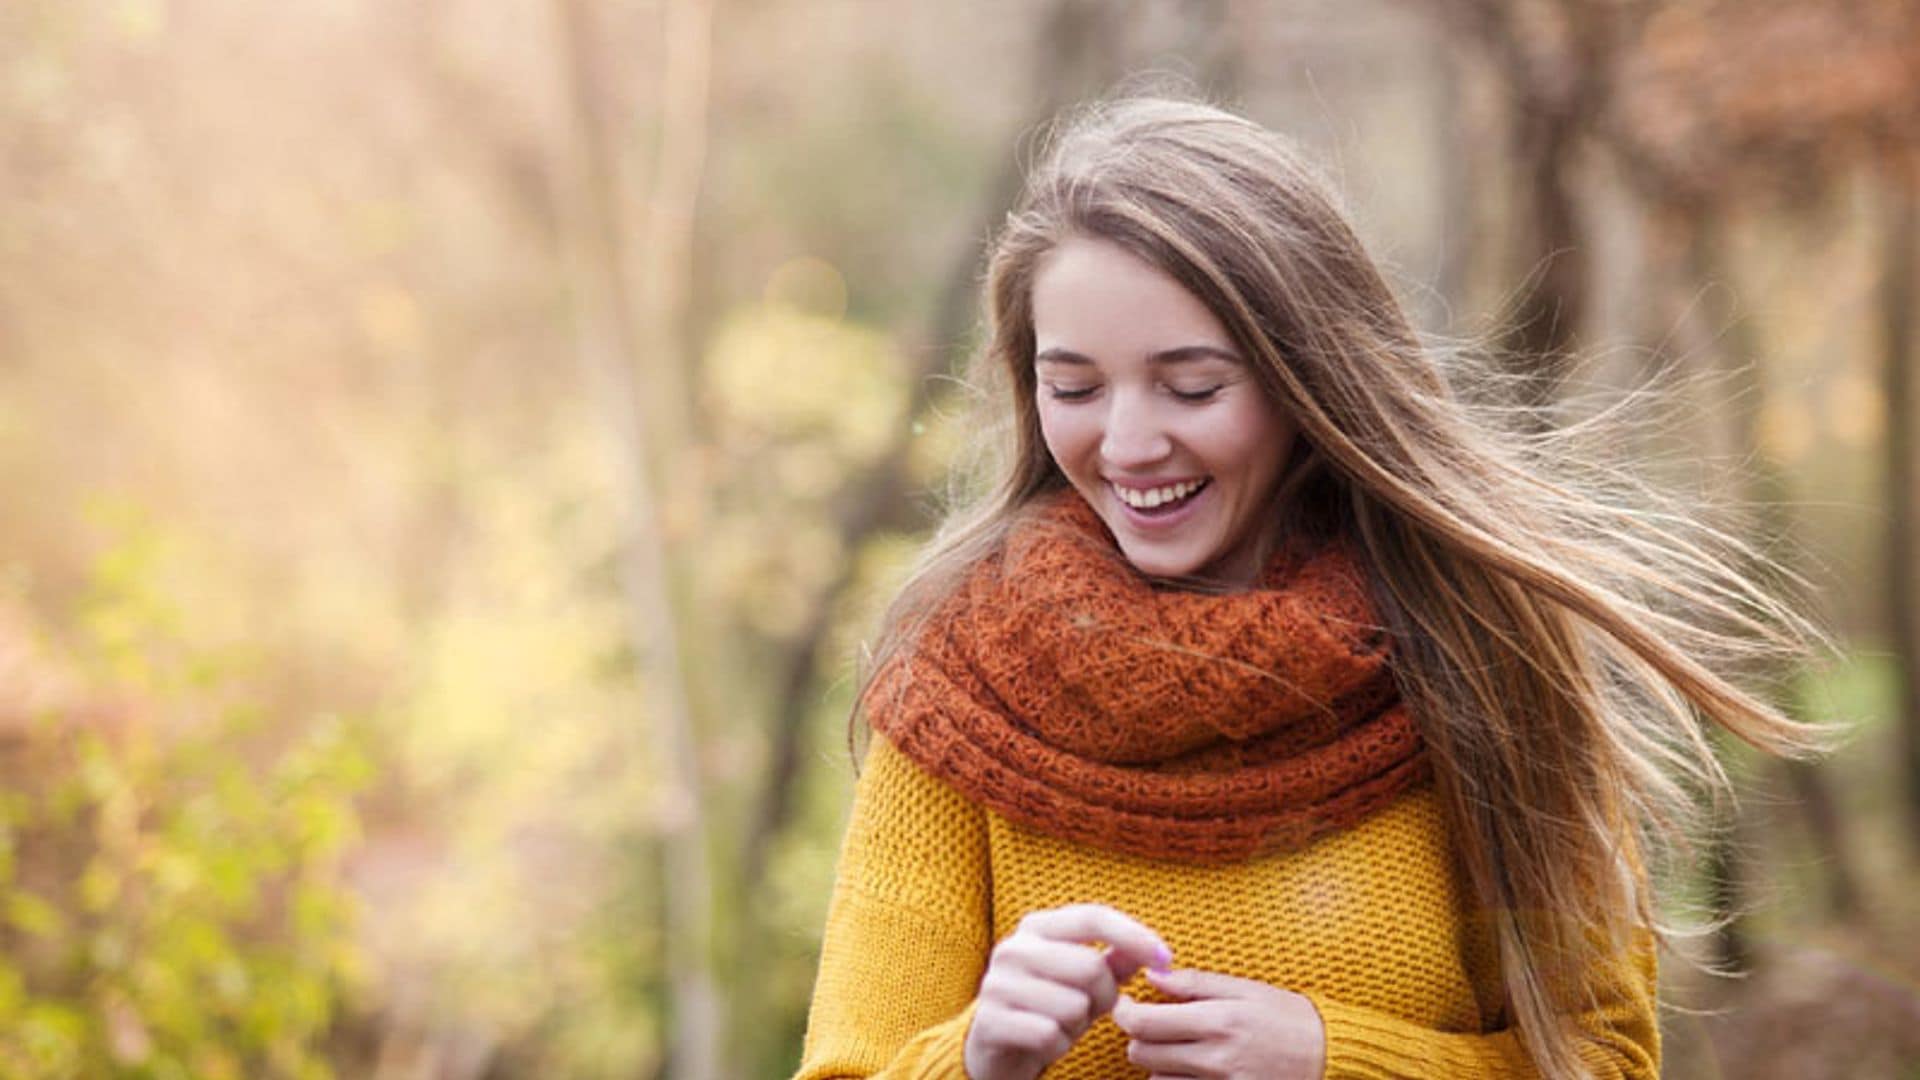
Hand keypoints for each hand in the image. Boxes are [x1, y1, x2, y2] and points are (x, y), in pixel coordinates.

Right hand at [962, 903, 1172, 1079]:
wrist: (992, 1047)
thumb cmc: (1046, 1006)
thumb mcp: (1081, 980)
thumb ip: (1114, 959)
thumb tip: (1153, 950)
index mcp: (1037, 927)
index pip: (1093, 917)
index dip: (1135, 936)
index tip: (1167, 959)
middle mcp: (1014, 948)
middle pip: (1090, 967)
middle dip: (1104, 997)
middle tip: (1089, 1009)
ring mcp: (997, 984)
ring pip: (1073, 1006)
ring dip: (1078, 1025)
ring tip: (1061, 1024)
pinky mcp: (990, 1021)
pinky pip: (1050, 1035)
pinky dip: (1058, 1046)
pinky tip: (1046, 1042)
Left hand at [1112, 966, 1326, 1079]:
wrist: (1331, 1059)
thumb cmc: (1289, 1018)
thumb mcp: (1246, 989)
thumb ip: (1196, 984)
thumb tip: (1152, 975)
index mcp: (1219, 1021)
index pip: (1144, 1023)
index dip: (1124, 1012)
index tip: (1127, 1004)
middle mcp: (1216, 1059)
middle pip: (1142, 1054)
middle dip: (1140, 1038)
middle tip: (1155, 1024)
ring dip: (1159, 1065)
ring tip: (1182, 1048)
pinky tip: (1193, 1069)